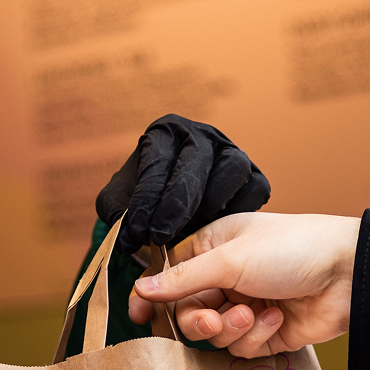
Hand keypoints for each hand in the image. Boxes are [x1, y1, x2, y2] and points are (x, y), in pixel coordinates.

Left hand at [97, 114, 270, 254]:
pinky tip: (217, 231)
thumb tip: (125, 228)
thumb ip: (116, 211)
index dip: (146, 197)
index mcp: (166, 133)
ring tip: (191, 233)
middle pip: (196, 162)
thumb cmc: (147, 201)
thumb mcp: (121, 201)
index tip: (137, 229)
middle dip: (176, 204)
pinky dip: (238, 211)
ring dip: (211, 205)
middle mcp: (202, 136)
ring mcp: (232, 152)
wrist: (174, 208)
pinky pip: (253, 189)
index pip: (157, 159)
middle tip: (160, 236)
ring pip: (232, 168)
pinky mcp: (253, 174)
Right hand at [129, 212, 359, 356]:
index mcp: (212, 249)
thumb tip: (141, 287)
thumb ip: (182, 279)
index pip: (169, 277)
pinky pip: (241, 348)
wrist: (348, 275)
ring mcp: (245, 307)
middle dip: (199, 321)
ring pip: (214, 337)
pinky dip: (257, 336)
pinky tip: (278, 318)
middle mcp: (226, 279)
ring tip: (255, 313)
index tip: (138, 315)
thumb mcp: (230, 259)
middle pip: (188, 314)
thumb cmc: (292, 248)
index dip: (153, 297)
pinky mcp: (265, 334)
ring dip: (233, 329)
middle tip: (214, 319)